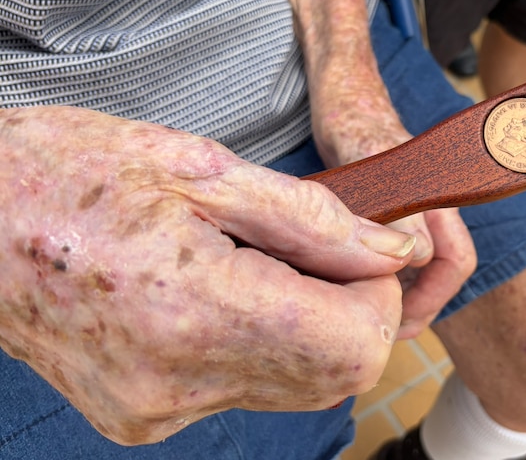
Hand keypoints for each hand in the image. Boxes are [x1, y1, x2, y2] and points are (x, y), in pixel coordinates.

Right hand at [0, 107, 414, 444]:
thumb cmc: (71, 171)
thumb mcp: (202, 167)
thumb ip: (312, 219)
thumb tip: (393, 252)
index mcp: (194, 307)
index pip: (356, 344)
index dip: (380, 296)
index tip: (353, 251)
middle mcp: (176, 380)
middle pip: (336, 375)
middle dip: (348, 311)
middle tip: (302, 250)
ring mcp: (155, 410)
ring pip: (297, 387)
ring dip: (305, 328)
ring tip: (249, 266)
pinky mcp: (140, 419)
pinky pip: (243, 390)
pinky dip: (258, 346)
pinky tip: (213, 296)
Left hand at [312, 88, 477, 338]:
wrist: (340, 99)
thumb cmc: (353, 122)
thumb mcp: (368, 161)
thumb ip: (397, 204)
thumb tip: (423, 256)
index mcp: (437, 199)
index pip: (456, 261)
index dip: (432, 299)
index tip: (398, 322)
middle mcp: (431, 209)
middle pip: (442, 271)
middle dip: (418, 305)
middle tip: (382, 329)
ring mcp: (412, 211)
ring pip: (418, 267)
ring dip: (399, 293)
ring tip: (368, 313)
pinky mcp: (391, 213)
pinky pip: (396, 255)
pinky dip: (381, 275)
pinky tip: (353, 285)